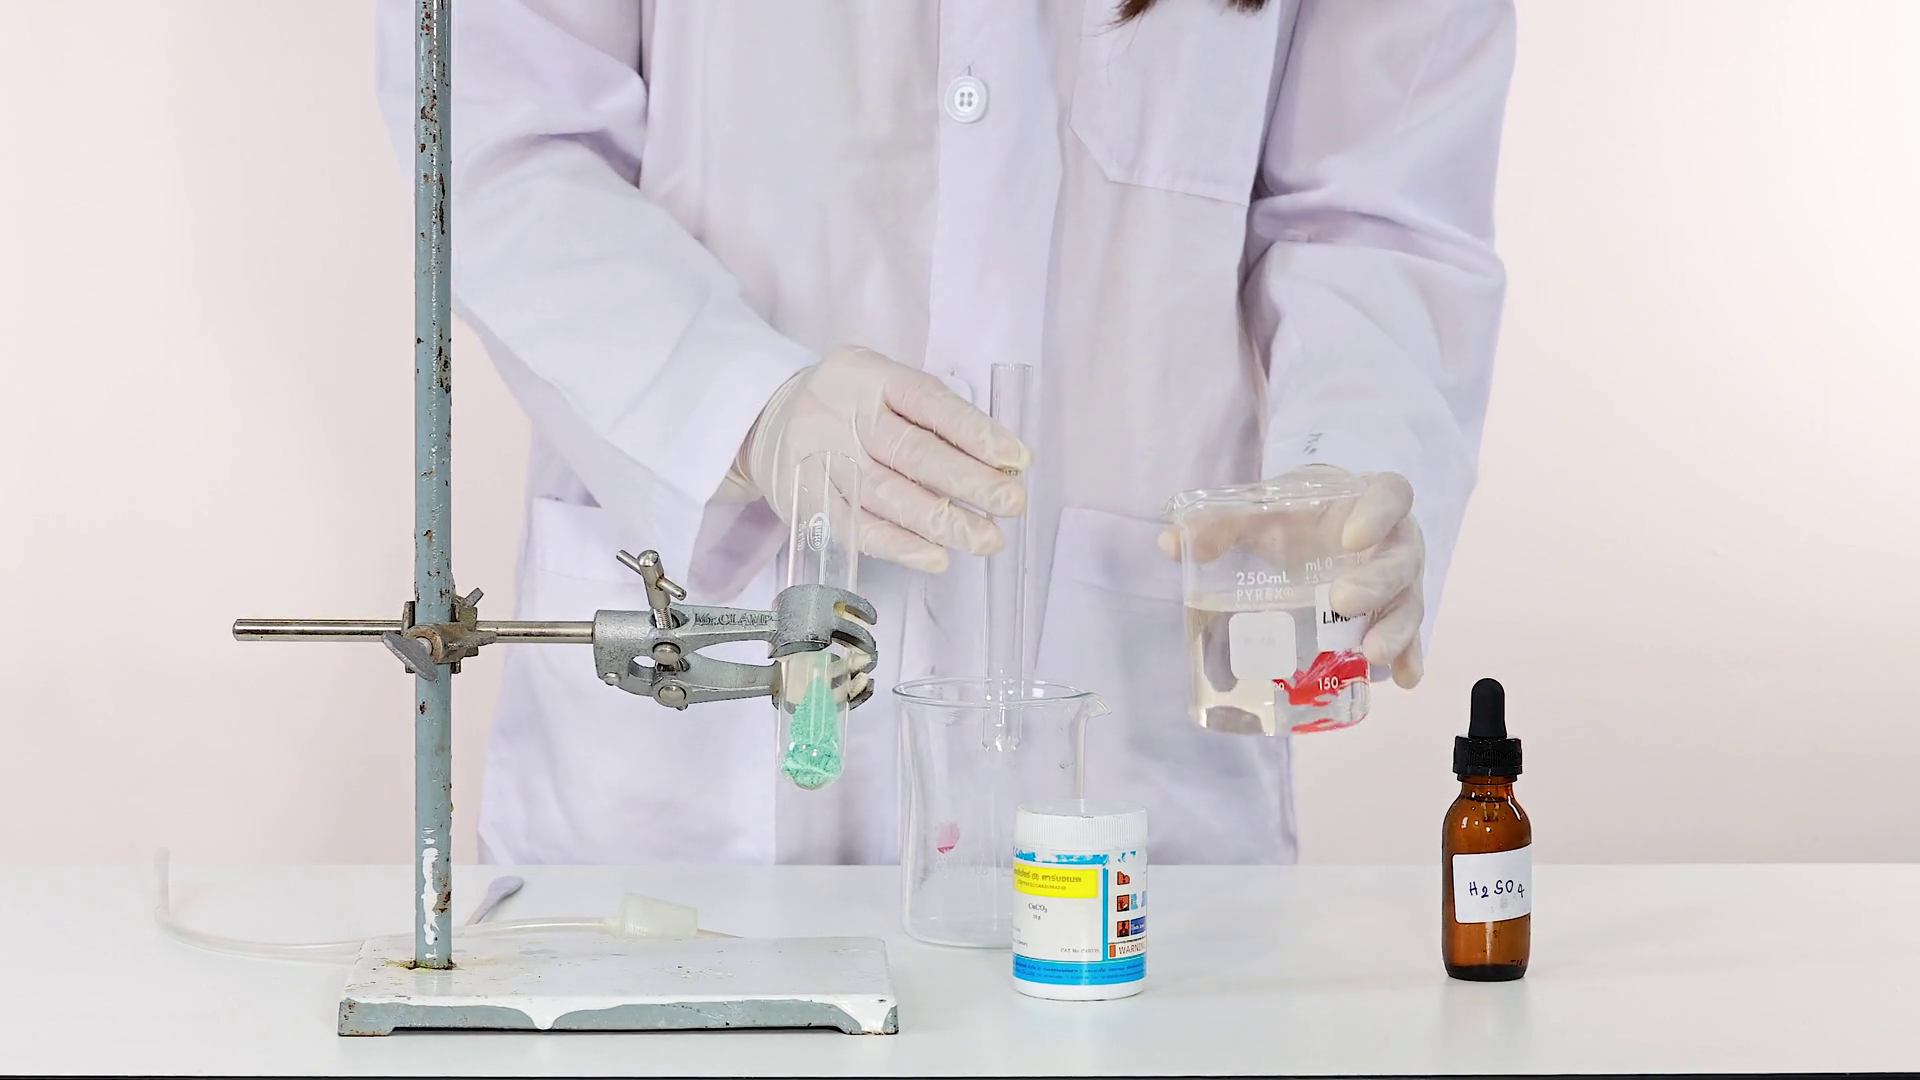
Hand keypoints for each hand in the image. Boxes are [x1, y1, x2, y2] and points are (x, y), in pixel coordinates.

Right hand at [737, 346, 1030, 572]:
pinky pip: (856, 528)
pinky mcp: (807, 501)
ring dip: (942, 521)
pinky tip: (936, 557)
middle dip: (968, 481)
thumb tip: (1000, 463)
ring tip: (986, 538)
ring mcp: (822, 459)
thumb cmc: (849, 403)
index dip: (974, 431)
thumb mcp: (883, 383)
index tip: (1017, 459)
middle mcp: (842, 414)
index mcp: (869, 375)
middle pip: (911, 452)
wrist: (766, 418)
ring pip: (886, 495)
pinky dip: (899, 546)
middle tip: (1011, 504)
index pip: (928, 402)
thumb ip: (933, 416)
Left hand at [1158, 465, 1426, 687]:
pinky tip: (1403, 679)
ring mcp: (1401, 579)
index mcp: (1369, 501)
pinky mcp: (1395, 612)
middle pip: (1401, 559)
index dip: (1379, 513)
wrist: (1322, 525)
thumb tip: (1170, 542)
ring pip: (1410, 601)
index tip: (1350, 536)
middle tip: (1340, 602)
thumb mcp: (1263, 512)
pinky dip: (1411, 656)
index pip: (1392, 494)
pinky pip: (1411, 636)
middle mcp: (1395, 540)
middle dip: (1376, 583)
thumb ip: (1221, 523)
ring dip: (1396, 629)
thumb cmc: (1298, 514)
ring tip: (1372, 655)